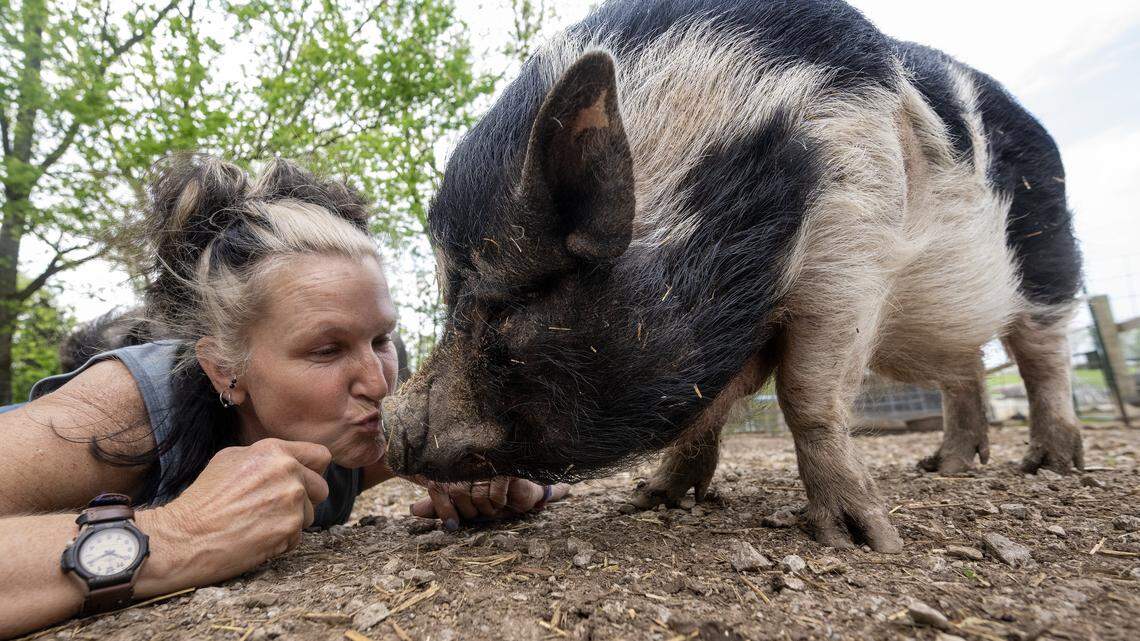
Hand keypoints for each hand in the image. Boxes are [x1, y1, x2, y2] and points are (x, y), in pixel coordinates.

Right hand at [135, 438, 330, 594]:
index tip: (303, 480)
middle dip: (305, 499)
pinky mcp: (290, 529)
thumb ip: (267, 457)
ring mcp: (291, 501)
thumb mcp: (230, 459)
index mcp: (274, 451)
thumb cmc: (203, 499)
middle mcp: (288, 472)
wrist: (184, 536)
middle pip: (321, 487)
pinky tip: (256, 538)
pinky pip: (298, 537)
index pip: (320, 455)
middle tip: (277, 508)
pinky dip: (282, 541)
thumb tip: (292, 460)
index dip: (312, 470)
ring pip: (310, 514)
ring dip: (291, 521)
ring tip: (259, 523)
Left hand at [409, 477, 569, 529]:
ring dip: (486, 509)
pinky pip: (494, 494)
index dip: (442, 509)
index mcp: (455, 469)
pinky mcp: (504, 468)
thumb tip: (413, 509)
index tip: (452, 525)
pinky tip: (504, 499)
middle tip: (479, 513)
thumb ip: (439, 506)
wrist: (520, 493)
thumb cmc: (489, 498)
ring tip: (493, 505)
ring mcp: (487, 463)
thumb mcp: (462, 505)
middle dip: (469, 512)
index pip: (438, 486)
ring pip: (477, 496)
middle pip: (458, 493)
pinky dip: (499, 503)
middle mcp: (468, 462)